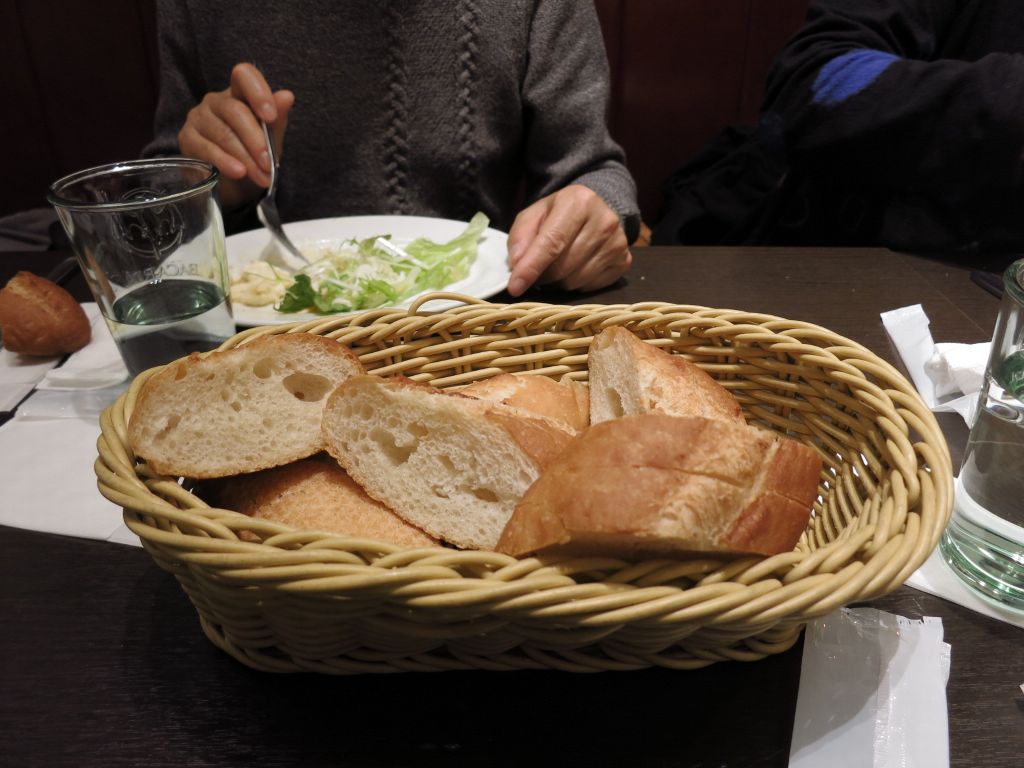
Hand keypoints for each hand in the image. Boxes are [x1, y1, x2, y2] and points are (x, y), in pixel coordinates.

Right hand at [177, 63, 294, 209]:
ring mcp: (198, 117)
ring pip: (223, 134)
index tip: (271, 117)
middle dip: (255, 140)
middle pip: (235, 111)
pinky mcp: (187, 138)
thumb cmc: (253, 156)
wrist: (233, 185)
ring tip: (261, 177)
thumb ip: (277, 120)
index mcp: (239, 94)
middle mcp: (216, 101)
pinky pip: (207, 149)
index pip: (244, 75)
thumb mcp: (271, 141)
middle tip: (268, 164)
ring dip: (245, 158)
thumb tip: (287, 96)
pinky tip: (238, 173)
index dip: (258, 91)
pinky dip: (225, 162)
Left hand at [506, 185, 631, 295]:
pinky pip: (591, 286)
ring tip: (555, 267)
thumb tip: (517, 266)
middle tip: (536, 271)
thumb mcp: (534, 216)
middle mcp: (604, 221)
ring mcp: (618, 243)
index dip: (531, 267)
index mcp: (578, 201)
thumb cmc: (558, 214)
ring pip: (576, 280)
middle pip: (563, 267)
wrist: (595, 210)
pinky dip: (576, 284)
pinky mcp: (624, 261)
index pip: (552, 242)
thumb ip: (520, 238)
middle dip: (542, 276)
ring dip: (558, 282)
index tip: (514, 287)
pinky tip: (574, 269)